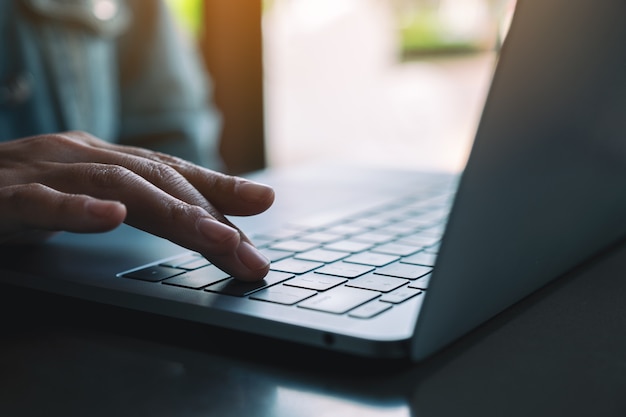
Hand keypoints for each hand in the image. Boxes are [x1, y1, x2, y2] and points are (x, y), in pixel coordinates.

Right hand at [0, 131, 274, 280]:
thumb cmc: (21, 193)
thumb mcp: (89, 198)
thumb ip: (140, 205)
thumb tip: (198, 219)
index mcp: (104, 158)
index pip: (173, 171)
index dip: (220, 187)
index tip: (263, 205)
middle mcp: (81, 155)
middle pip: (159, 181)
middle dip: (212, 218)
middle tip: (251, 256)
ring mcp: (42, 171)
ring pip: (117, 185)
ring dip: (173, 214)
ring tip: (216, 240)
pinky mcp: (2, 197)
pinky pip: (41, 200)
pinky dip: (77, 208)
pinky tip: (110, 218)